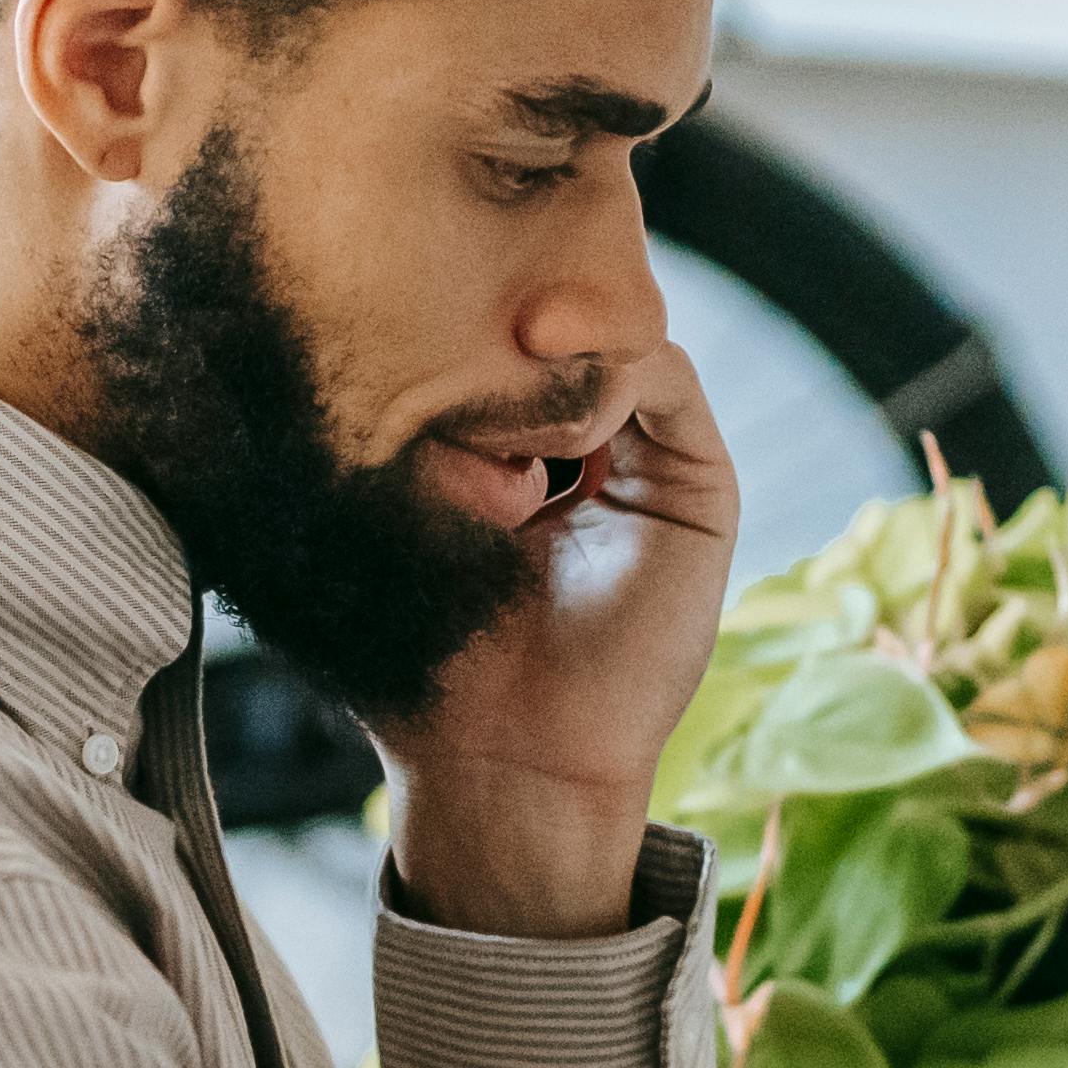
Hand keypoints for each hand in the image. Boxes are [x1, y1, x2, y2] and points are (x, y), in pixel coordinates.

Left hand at [382, 346, 739, 938]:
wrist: (510, 757)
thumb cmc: (434, 654)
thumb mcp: (407, 521)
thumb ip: (415, 431)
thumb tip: (369, 326)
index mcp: (517, 453)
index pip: (502, 341)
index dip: (458, 314)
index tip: (397, 311)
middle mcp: (590, 444)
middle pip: (564, 326)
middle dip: (505, 311)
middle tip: (446, 310)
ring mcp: (649, 456)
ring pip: (611, 339)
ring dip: (550, 352)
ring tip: (495, 395)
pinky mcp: (698, 481)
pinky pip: (663, 377)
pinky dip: (606, 379)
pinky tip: (551, 433)